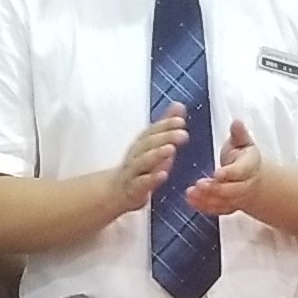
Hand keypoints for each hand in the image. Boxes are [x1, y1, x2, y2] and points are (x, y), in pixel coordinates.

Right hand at [98, 109, 184, 226]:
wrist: (115, 191)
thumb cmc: (138, 166)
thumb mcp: (152, 144)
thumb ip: (166, 126)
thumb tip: (179, 105)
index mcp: (142, 143)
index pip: (153, 130)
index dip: (166, 124)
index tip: (180, 120)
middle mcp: (136, 154)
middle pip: (148, 143)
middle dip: (165, 137)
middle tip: (182, 134)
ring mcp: (133, 172)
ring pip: (143, 161)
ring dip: (157, 154)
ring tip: (171, 149)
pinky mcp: (132, 189)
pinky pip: (141, 183)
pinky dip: (151, 179)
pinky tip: (163, 175)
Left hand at [183, 116, 265, 216]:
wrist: (252, 177)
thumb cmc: (243, 155)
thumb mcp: (243, 142)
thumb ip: (239, 134)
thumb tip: (236, 121)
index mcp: (250, 166)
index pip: (240, 172)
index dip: (229, 173)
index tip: (216, 173)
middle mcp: (246, 185)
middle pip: (232, 191)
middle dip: (216, 189)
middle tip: (199, 184)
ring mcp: (237, 198)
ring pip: (224, 202)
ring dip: (207, 199)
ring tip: (190, 192)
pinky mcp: (228, 207)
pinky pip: (217, 210)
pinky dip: (203, 207)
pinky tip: (190, 200)